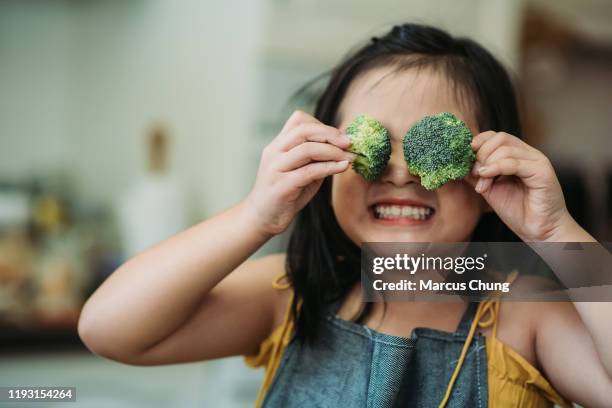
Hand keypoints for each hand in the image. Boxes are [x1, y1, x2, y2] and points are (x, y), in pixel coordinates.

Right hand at [243, 110, 354, 235]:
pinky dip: (330, 167)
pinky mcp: (282, 186)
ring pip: (307, 149)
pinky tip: (342, 168)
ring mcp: (275, 168)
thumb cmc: (286, 194)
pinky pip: (309, 171)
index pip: (298, 120)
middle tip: (349, 143)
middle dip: (330, 134)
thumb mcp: (301, 170)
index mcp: (277, 145)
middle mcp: (274, 152)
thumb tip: (344, 147)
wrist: (262, 218)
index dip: (322, 125)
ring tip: (349, 158)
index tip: (340, 137)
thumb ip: (316, 158)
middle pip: (303, 130)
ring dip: (333, 152)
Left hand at [468, 131, 573, 241]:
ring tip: (483, 184)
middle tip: (476, 173)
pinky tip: (486, 177)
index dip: (479, 142)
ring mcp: (537, 161)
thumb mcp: (490, 188)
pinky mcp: (542, 171)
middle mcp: (529, 154)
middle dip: (482, 154)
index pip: (496, 136)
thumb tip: (459, 164)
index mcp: (518, 155)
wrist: (539, 230)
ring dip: (487, 166)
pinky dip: (496, 168)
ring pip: (505, 149)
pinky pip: (514, 163)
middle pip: (500, 138)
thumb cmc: (518, 210)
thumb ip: (477, 174)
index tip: (467, 156)